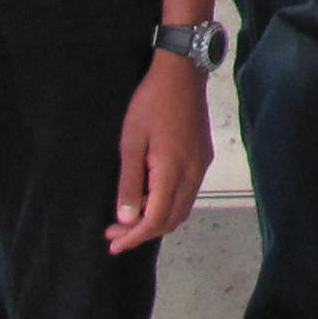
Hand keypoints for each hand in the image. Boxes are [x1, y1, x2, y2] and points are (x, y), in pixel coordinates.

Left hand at [107, 57, 213, 251]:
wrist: (182, 74)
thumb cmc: (151, 103)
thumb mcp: (131, 142)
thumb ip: (130, 183)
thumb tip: (127, 218)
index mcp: (173, 171)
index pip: (156, 220)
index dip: (134, 237)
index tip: (113, 244)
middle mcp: (193, 174)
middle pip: (172, 220)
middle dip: (143, 232)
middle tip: (115, 231)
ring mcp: (201, 166)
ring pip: (182, 209)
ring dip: (156, 220)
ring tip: (129, 218)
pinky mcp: (203, 157)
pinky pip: (188, 193)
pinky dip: (168, 205)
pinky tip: (149, 197)